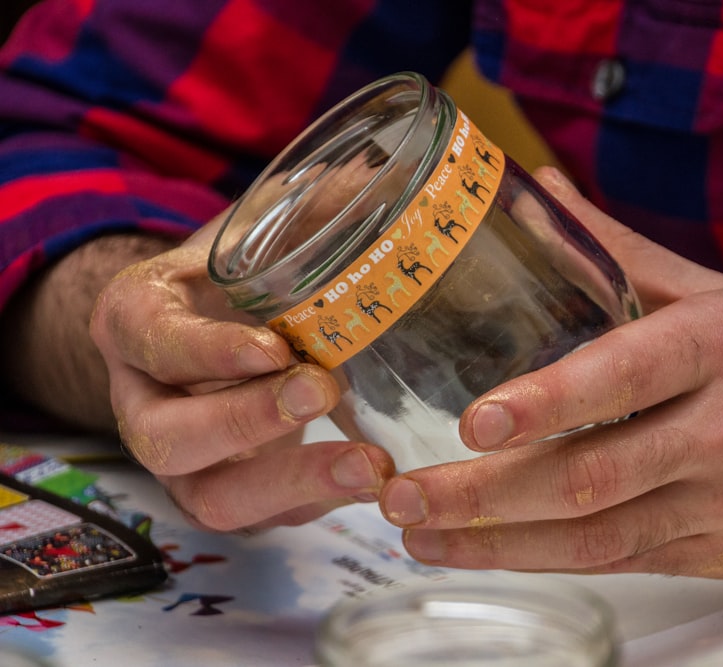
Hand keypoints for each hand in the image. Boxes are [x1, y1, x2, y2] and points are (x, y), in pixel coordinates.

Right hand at [90, 213, 394, 532]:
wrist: (230, 323)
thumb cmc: (249, 269)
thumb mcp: (268, 226)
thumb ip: (320, 202)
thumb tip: (405, 172)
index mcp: (138, 319)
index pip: (151, 340)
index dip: (208, 351)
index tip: (275, 346)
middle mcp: (145, 398)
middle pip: (166, 435)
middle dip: (245, 421)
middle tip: (322, 389)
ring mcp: (185, 457)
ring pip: (209, 496)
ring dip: (288, 483)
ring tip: (367, 465)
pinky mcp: (232, 490)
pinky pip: (264, 518)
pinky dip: (318, 503)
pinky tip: (372, 478)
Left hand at [378, 167, 722, 577]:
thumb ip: (619, 250)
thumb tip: (539, 192)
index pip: (623, 374)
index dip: (547, 403)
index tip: (474, 420)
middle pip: (592, 475)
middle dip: (485, 495)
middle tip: (404, 496)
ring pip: (599, 536)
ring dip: (501, 542)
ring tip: (425, 534)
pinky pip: (630, 561)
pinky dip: (555, 559)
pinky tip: (499, 553)